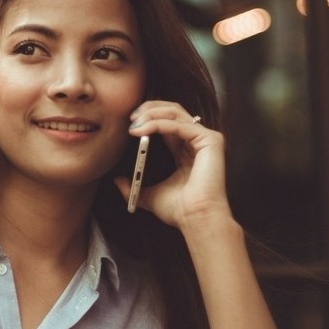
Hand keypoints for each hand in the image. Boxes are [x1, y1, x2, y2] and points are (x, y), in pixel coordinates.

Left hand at [114, 100, 232, 230]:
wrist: (196, 220)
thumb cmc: (180, 210)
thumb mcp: (149, 195)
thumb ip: (135, 186)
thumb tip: (117, 180)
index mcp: (186, 150)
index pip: (167, 122)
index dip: (148, 117)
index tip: (130, 122)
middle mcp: (197, 141)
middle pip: (173, 111)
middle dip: (149, 109)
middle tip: (131, 117)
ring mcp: (206, 139)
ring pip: (176, 113)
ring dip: (151, 114)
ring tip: (134, 123)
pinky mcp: (211, 140)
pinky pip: (179, 125)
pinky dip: (159, 124)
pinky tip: (143, 130)